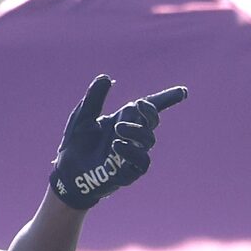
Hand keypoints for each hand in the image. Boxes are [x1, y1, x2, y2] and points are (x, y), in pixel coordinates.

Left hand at [49, 76, 187, 208]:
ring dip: (137, 131)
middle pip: (153, 122)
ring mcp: (131, 154)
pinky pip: (141, 163)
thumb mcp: (83, 116)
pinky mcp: (129, 172)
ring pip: (148, 140)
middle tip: (138, 105)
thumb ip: (94, 98)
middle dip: (150, 113)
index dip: (166, 100)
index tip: (183, 92)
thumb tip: (106, 77)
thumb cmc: (76, 144)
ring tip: (118, 129)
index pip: (148, 109)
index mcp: (123, 120)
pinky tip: (117, 146)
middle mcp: (131, 136)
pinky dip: (131, 152)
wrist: (67, 173)